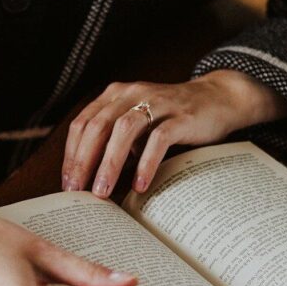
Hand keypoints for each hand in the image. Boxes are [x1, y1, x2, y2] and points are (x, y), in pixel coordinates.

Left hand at [62, 69, 286, 196]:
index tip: (68, 183)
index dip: (72, 154)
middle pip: (98, 127)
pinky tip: (139, 185)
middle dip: (84, 161)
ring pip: (124, 131)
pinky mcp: (181, 115)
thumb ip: (116, 141)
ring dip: (109, 163)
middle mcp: (132, 93)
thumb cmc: (172, 118)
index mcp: (116, 94)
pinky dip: (145, 163)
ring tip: (102, 192)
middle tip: (78, 191)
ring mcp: (157, 102)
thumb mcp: (138, 124)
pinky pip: (159, 139)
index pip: (83, 123)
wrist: (218, 98)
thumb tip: (90, 179)